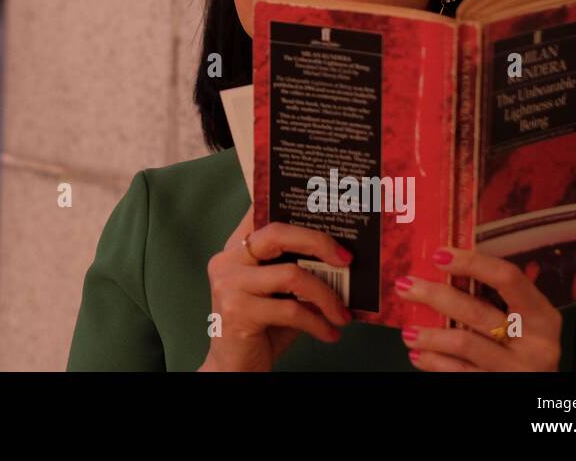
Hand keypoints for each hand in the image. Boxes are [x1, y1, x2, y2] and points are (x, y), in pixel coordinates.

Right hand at [199, 205, 353, 371]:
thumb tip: (343, 255)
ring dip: (327, 296)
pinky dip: (318, 323)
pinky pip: (291, 310)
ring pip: (291, 274)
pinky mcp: (237, 312)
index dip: (292, 205)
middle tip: (347, 259)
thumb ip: (297, 269)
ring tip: (343, 314)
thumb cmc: (262, 327)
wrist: (234, 369)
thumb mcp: (279, 292)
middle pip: (278, 233)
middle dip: (319, 242)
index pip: (261, 211)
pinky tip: (331, 333)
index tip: (328, 213)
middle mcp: (227, 259)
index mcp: (236, 247)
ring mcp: (229, 284)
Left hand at [396, 247, 561, 370]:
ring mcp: (518, 368)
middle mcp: (535, 342)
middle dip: (436, 296)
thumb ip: (495, 298)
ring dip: (429, 335)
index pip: (508, 278)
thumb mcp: (523, 322)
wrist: (540, 393)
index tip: (439, 255)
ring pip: (463, 343)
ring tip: (408, 331)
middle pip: (477, 311)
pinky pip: (458, 372)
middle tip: (406, 286)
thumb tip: (444, 265)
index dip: (472, 263)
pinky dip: (433, 362)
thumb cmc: (524, 348)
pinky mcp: (497, 386)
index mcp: (542, 316)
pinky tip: (419, 355)